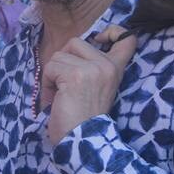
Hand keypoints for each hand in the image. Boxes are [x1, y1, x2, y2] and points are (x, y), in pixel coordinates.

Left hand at [41, 26, 137, 147]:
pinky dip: (47, 83)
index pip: (127, 38)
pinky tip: (54, 99)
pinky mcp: (75, 75)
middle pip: (75, 42)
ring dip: (52, 75)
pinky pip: (51, 67)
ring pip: (59, 55)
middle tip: (64, 85)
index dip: (112, 31)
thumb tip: (67, 51)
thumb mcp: (96, 88)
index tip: (99, 39)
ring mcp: (92, 69)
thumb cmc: (84, 119)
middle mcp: (107, 66)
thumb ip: (91, 67)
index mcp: (115, 69)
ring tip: (59, 95)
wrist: (84, 142)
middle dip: (62, 61)